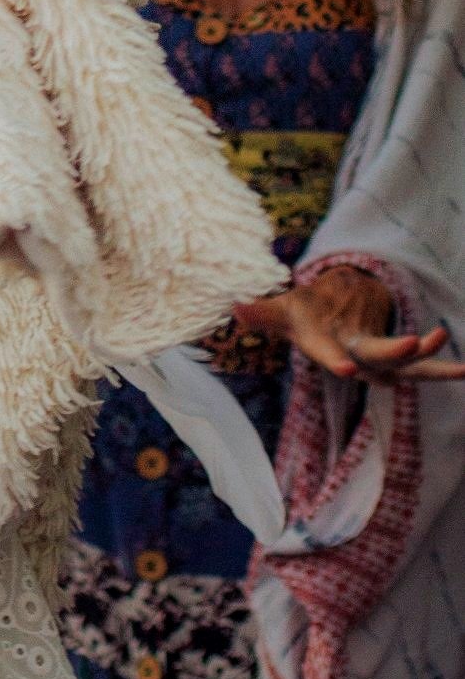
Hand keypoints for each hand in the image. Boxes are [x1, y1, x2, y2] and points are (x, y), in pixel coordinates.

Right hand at [234, 266, 464, 384]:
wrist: (325, 324)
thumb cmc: (302, 314)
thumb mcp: (281, 309)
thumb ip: (261, 313)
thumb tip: (235, 309)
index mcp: (325, 348)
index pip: (329, 356)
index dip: (336, 361)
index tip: (346, 369)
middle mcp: (355, 359)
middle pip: (376, 359)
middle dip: (394, 352)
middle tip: (411, 340)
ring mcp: (379, 362)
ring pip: (407, 367)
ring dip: (430, 360)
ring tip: (451, 350)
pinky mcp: (397, 360)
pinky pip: (423, 367)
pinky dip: (442, 367)